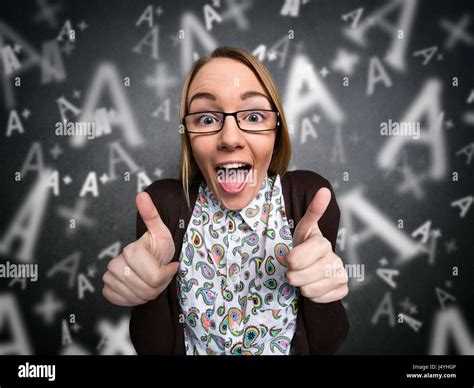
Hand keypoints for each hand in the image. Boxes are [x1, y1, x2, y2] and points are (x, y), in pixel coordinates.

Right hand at [102, 192, 177, 305]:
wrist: (146, 261)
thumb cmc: (157, 248)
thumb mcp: (161, 232)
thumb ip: (151, 215)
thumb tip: (142, 194)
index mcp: (131, 251)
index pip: (155, 277)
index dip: (167, 275)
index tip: (169, 265)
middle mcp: (115, 264)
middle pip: (147, 289)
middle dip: (159, 286)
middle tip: (160, 274)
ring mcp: (109, 278)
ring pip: (137, 298)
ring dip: (149, 292)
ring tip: (151, 280)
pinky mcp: (107, 291)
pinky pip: (125, 301)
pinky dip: (135, 298)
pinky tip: (139, 287)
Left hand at [286, 187, 348, 302]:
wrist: (312, 264)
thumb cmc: (304, 245)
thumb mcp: (302, 229)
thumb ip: (312, 212)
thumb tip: (325, 190)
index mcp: (322, 243)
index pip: (298, 258)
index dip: (291, 261)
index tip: (289, 259)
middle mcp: (335, 258)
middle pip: (302, 277)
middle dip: (293, 275)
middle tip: (295, 269)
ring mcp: (341, 274)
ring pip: (310, 290)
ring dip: (302, 285)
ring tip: (304, 276)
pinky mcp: (342, 289)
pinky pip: (320, 299)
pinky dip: (312, 296)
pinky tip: (314, 284)